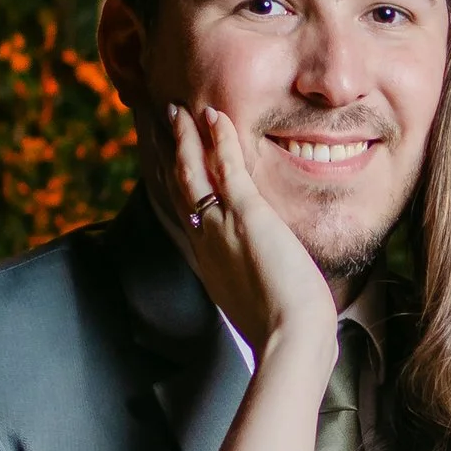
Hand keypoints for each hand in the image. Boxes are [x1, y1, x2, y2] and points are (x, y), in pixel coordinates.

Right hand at [169, 106, 337, 365]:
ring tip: (176, 110)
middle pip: (178, 188)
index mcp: (211, 263)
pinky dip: (217, 138)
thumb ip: (260, 294)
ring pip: (192, 172)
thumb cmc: (286, 335)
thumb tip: (275, 299)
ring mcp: (222, 226)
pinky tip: (212, 115)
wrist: (290, 341)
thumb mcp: (262, 310)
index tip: (167, 164)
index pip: (188, 214)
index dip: (176, 185)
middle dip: (168, 153)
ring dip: (183, 137)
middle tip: (160, 123)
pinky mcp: (247, 215)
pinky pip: (225, 167)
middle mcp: (206, 242)